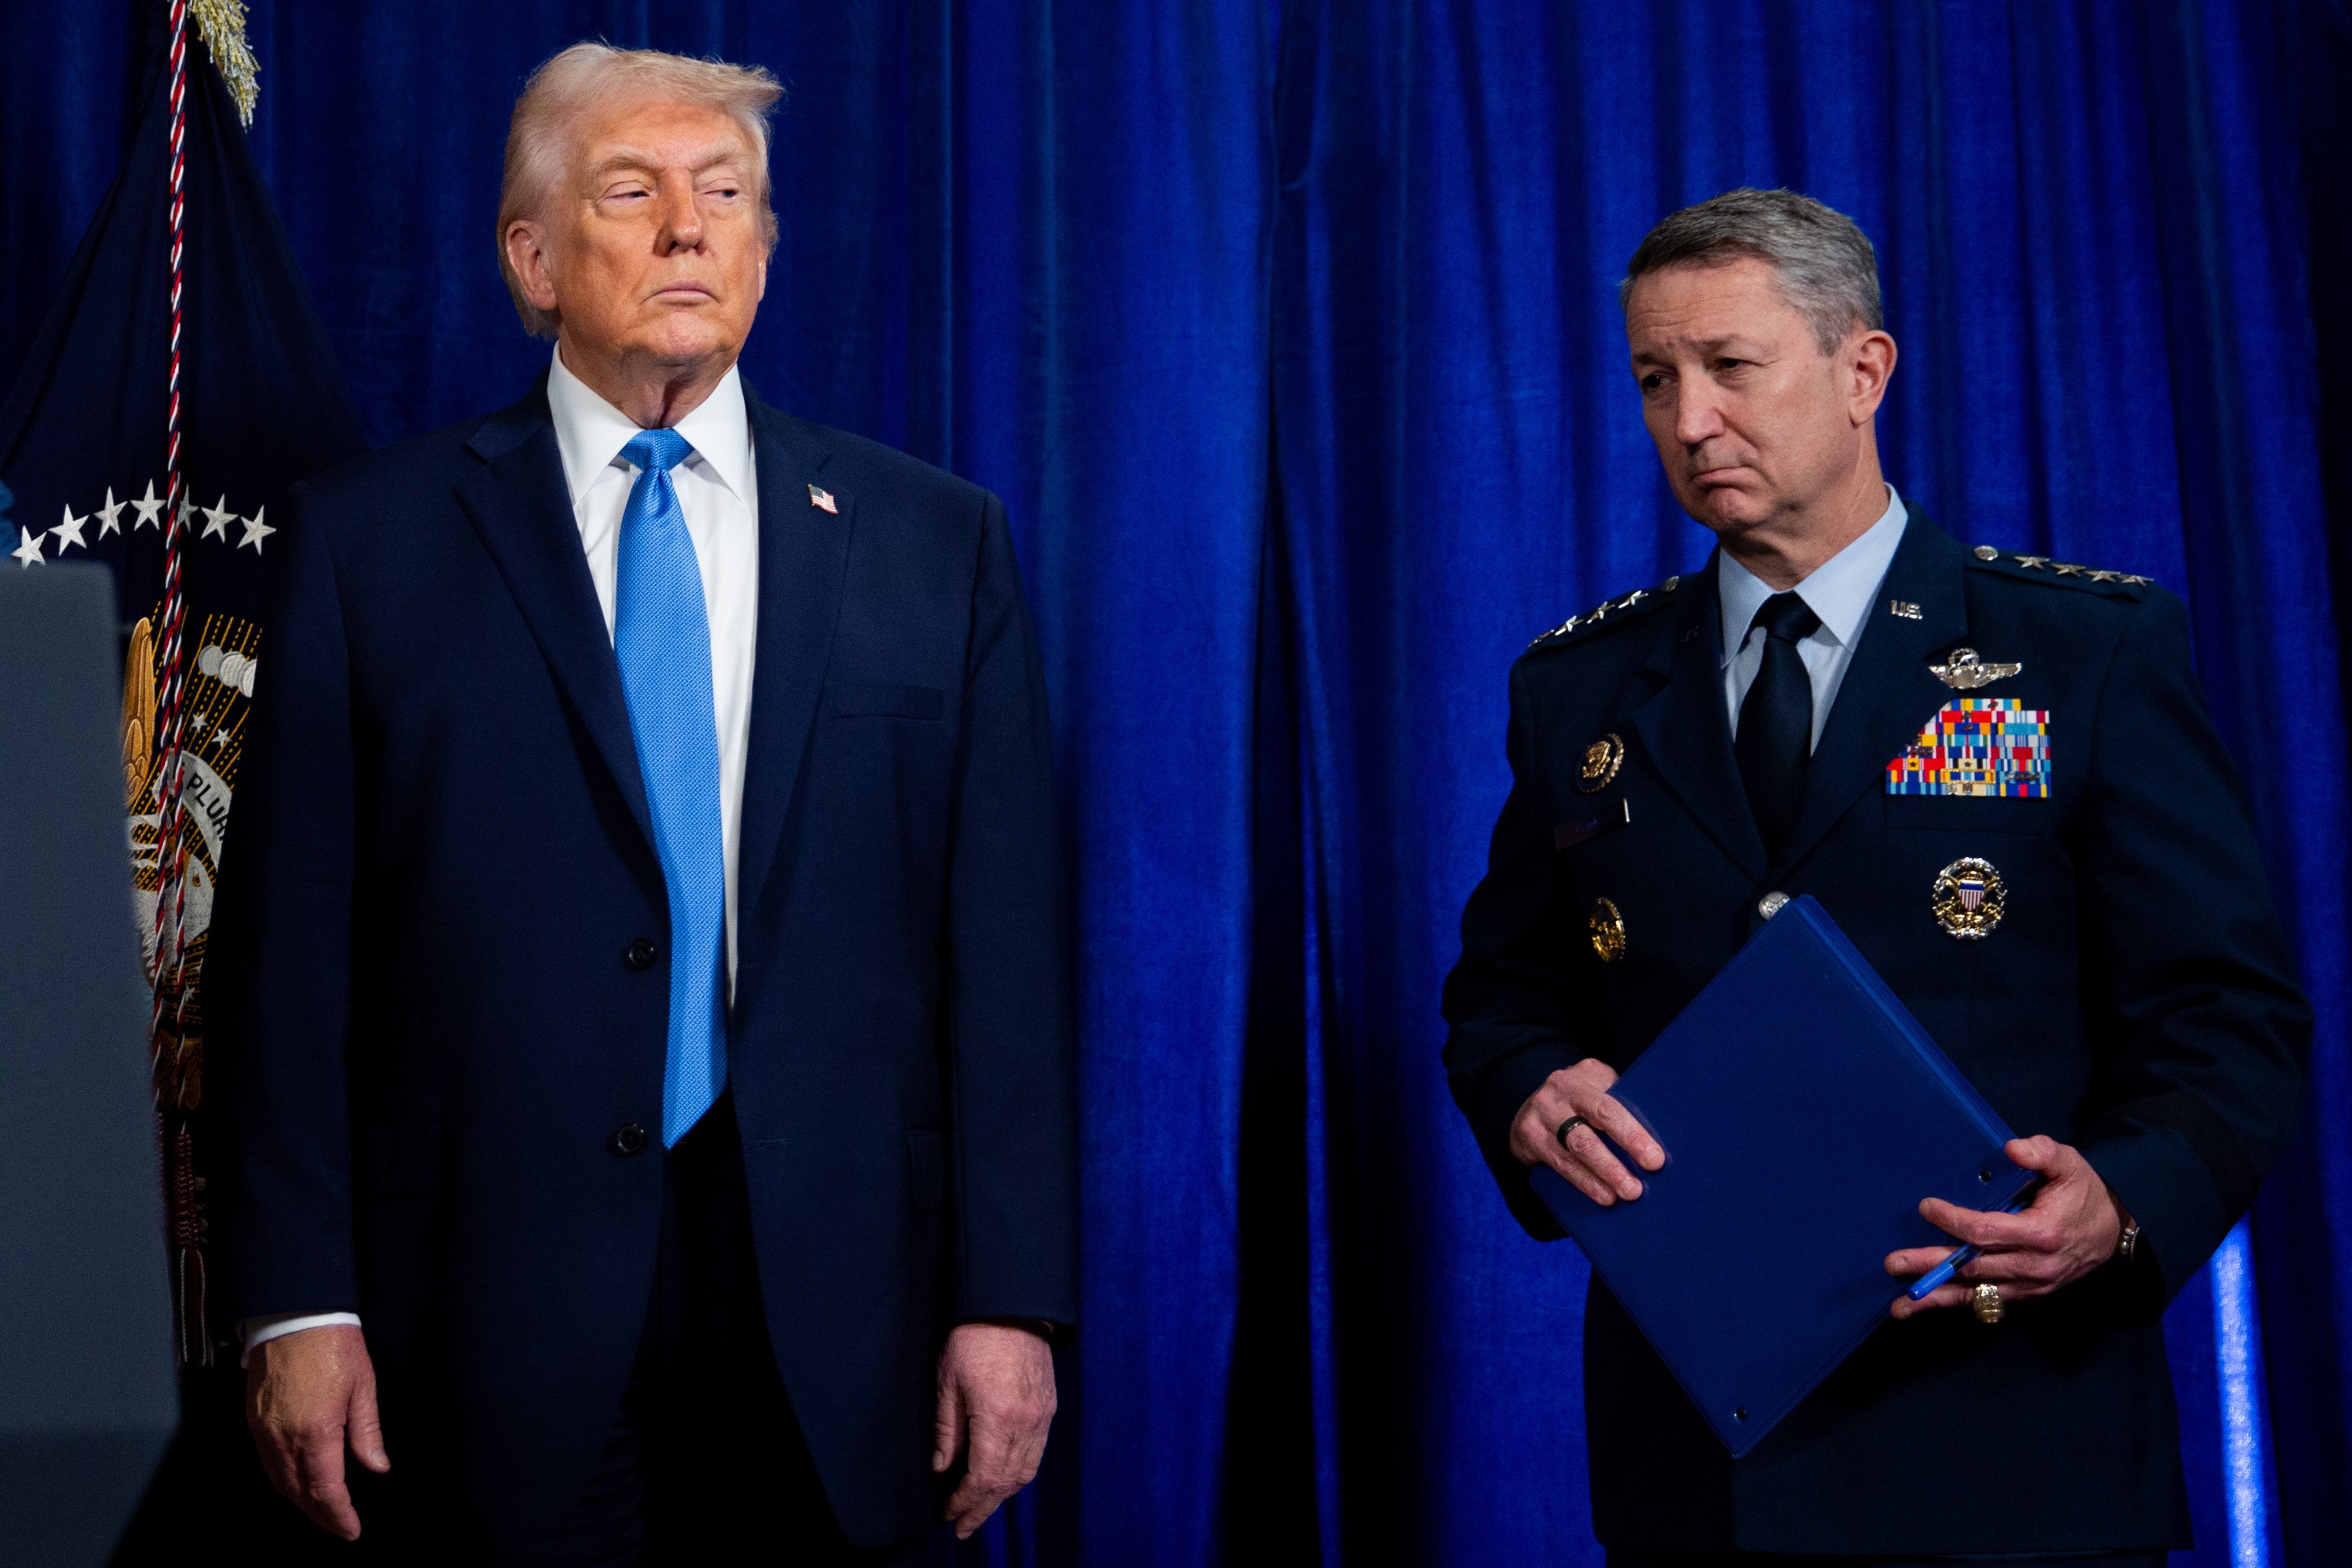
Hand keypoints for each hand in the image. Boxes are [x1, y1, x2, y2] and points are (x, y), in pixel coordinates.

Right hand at [244, 1323, 389, 1538]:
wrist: (294, 1314)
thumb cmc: (333, 1344)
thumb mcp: (363, 1386)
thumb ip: (367, 1432)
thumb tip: (377, 1466)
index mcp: (316, 1431)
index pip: (325, 1489)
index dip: (338, 1515)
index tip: (350, 1530)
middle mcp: (284, 1437)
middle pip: (298, 1492)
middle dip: (318, 1514)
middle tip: (338, 1525)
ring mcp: (264, 1430)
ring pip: (278, 1480)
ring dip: (299, 1499)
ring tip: (321, 1509)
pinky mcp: (254, 1419)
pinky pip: (266, 1461)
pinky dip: (282, 1479)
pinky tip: (297, 1480)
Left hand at [933, 1320, 1056, 1538]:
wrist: (1012, 1304)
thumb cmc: (975, 1336)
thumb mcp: (947, 1380)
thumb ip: (947, 1428)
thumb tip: (943, 1466)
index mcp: (998, 1417)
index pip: (983, 1477)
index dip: (965, 1501)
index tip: (948, 1513)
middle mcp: (1026, 1423)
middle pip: (1006, 1482)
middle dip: (983, 1508)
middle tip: (963, 1526)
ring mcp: (1042, 1416)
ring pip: (1026, 1471)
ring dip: (1003, 1495)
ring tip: (981, 1508)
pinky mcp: (1049, 1406)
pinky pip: (1036, 1452)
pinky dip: (1019, 1473)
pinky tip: (1003, 1478)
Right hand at [1508, 1059, 1665, 1205]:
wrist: (1532, 1103)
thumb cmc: (1580, 1098)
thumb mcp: (1597, 1085)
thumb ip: (1621, 1099)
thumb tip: (1662, 1130)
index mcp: (1580, 1080)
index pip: (1608, 1108)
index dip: (1631, 1135)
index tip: (1654, 1159)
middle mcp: (1555, 1097)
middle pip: (1586, 1136)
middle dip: (1613, 1165)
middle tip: (1636, 1188)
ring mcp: (1538, 1119)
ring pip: (1572, 1155)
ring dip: (1600, 1179)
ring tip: (1623, 1194)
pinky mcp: (1528, 1141)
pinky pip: (1559, 1166)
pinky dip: (1583, 1183)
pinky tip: (1602, 1195)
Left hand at [1885, 1135, 2127, 1319]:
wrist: (2114, 1230)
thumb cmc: (2084, 1192)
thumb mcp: (2069, 1163)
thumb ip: (2042, 1152)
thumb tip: (2012, 1149)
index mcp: (2042, 1233)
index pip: (1987, 1232)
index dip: (1954, 1221)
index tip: (1926, 1207)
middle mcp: (2034, 1266)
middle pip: (1973, 1268)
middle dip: (1930, 1266)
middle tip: (1893, 1263)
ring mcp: (2030, 1284)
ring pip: (1976, 1294)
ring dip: (1936, 1299)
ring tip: (1898, 1306)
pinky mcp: (2027, 1294)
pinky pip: (1987, 1302)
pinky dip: (1956, 1304)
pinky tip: (1928, 1307)